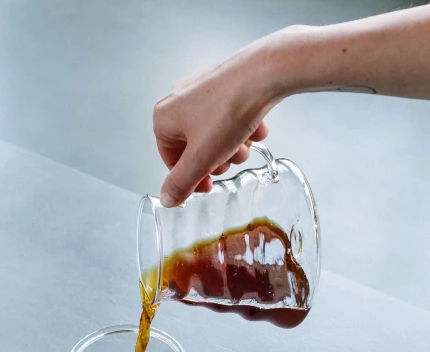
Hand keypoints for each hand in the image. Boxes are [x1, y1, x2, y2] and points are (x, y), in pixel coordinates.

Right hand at [154, 40, 277, 206]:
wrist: (265, 74)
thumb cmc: (229, 112)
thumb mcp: (202, 159)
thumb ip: (182, 184)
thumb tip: (167, 199)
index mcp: (164, 117)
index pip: (171, 161)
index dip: (192, 179)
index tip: (209, 186)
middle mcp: (179, 100)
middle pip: (195, 150)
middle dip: (218, 159)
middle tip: (232, 157)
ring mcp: (202, 90)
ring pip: (215, 136)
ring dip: (233, 146)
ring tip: (245, 139)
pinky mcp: (225, 85)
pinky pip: (230, 118)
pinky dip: (244, 127)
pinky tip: (255, 126)